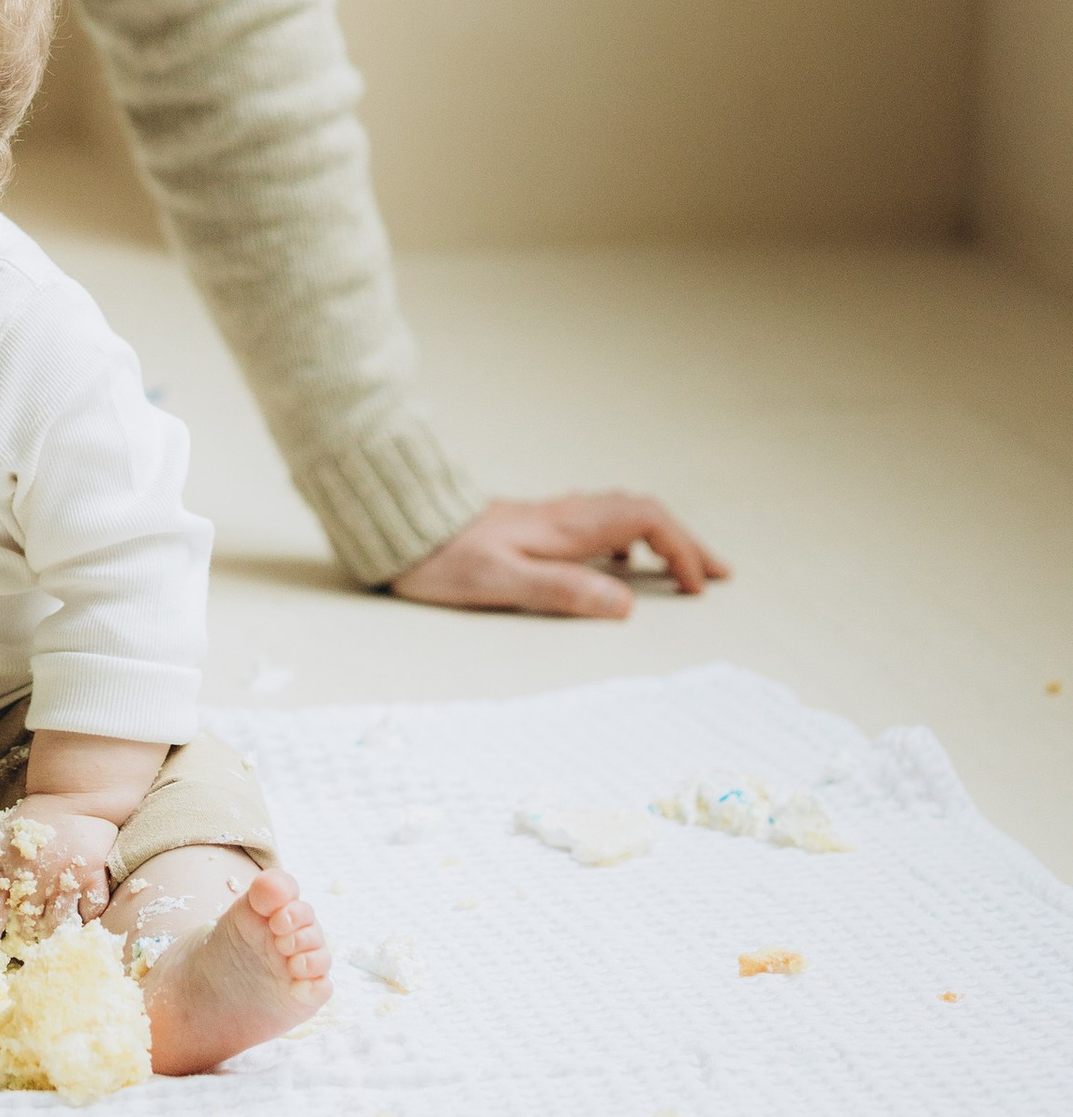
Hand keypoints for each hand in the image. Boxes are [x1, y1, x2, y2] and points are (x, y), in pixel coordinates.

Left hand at [0, 795, 122, 949]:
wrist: (73, 796)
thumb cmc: (34, 821)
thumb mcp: (2, 839)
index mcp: (4, 864)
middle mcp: (32, 873)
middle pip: (27, 924)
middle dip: (28, 934)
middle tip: (31, 936)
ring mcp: (64, 876)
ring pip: (57, 925)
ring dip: (54, 930)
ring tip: (53, 929)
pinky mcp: (92, 876)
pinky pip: (89, 913)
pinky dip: (84, 918)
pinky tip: (79, 912)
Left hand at [390, 490, 728, 619]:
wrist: (399, 526)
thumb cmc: (444, 558)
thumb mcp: (502, 581)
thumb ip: (563, 590)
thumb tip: (625, 604)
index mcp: (565, 526)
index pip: (646, 521)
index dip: (682, 549)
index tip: (701, 585)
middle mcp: (563, 514)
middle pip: (643, 512)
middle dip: (684, 542)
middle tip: (717, 575)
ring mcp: (548, 516)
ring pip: (621, 514)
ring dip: (659, 538)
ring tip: (680, 569)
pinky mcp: (531, 524)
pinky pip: (596, 521)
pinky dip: (624, 537)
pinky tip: (615, 561)